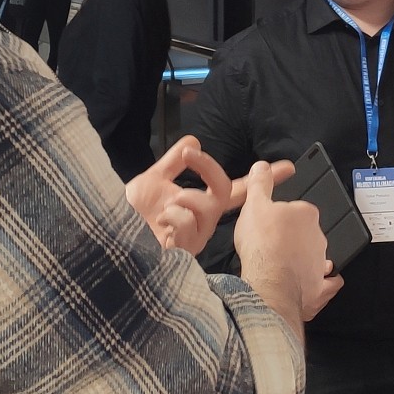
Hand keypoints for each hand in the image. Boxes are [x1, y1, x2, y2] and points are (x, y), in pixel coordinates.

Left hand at [126, 136, 285, 256]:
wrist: (107, 236)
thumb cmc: (128, 216)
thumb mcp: (151, 181)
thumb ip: (172, 163)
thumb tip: (194, 141)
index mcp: (199, 206)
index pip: (237, 190)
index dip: (261, 179)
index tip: (287, 166)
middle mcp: (202, 223)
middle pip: (225, 190)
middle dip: (208, 169)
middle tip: (188, 156)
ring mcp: (194, 239)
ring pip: (209, 207)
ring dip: (185, 198)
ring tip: (164, 206)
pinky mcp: (183, 253)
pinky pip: (189, 225)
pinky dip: (172, 217)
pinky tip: (159, 223)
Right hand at [234, 160, 342, 331]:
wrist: (269, 283)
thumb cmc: (262, 244)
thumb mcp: (254, 204)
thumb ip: (260, 183)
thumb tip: (262, 166)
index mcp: (306, 213)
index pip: (296, 209)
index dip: (281, 217)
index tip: (269, 224)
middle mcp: (319, 236)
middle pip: (305, 233)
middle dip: (292, 238)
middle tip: (272, 244)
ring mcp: (321, 262)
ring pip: (315, 256)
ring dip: (303, 259)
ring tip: (282, 265)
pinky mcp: (320, 287)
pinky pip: (327, 283)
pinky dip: (324, 282)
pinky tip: (316, 282)